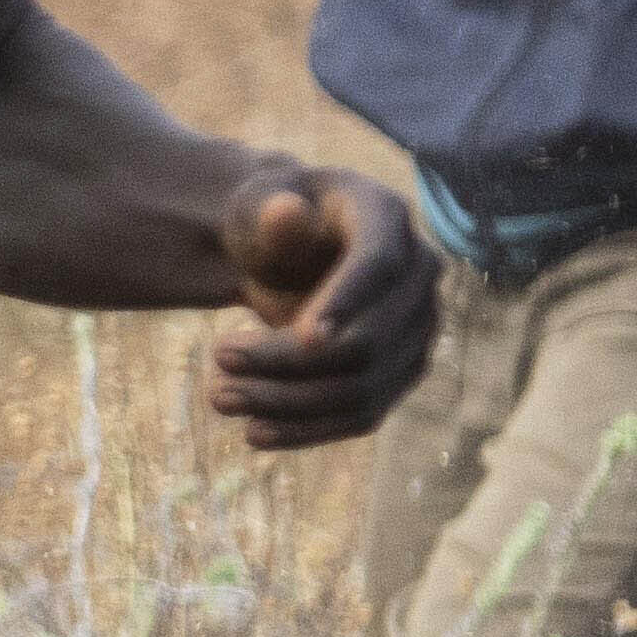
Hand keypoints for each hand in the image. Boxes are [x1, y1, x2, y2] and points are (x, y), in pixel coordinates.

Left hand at [201, 171, 435, 450]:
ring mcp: (417, 329)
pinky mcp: (399, 371)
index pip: (379, 264)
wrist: (283, 253)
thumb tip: (286, 213)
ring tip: (220, 397)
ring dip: (291, 402)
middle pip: (368, 339)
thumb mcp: (257, 205)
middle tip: (218, 357)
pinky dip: (308, 429)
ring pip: (364, 386)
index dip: (345, 302)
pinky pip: (362, 414)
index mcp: (386, 216)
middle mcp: (417, 275)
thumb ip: (269, 213)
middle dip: (290, 360)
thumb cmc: (267, 220)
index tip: (300, 336)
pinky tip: (254, 432)